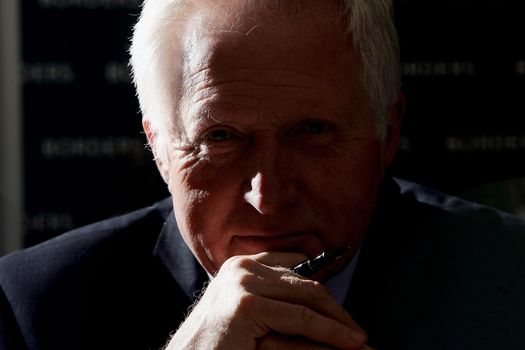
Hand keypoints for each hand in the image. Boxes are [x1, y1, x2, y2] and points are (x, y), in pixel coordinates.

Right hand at [165, 252, 366, 349]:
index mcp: (241, 265)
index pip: (293, 266)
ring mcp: (243, 282)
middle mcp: (242, 267)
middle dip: (333, 307)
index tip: (339, 308)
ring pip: (307, 298)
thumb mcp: (248, 314)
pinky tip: (348, 342)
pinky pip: (301, 318)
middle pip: (304, 282)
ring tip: (358, 339)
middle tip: (355, 329)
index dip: (320, 288)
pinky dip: (329, 331)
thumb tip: (314, 304)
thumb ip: (271, 300)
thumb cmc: (218, 344)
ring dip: (338, 320)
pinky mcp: (247, 304)